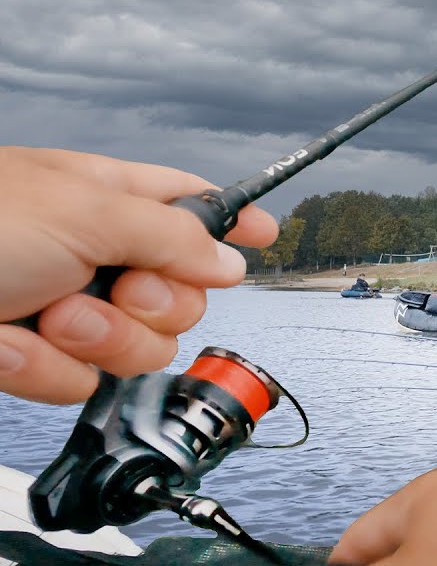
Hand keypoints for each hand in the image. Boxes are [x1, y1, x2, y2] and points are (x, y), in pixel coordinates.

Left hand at [0, 147, 277, 403]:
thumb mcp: (84, 212)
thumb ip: (172, 236)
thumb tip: (229, 262)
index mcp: (108, 198)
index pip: (191, 203)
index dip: (233, 220)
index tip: (266, 234)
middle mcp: (96, 254)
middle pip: (182, 297)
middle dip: (155, 306)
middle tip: (118, 288)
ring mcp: (68, 309)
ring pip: (141, 348)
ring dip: (98, 339)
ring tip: (47, 317)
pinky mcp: (39, 358)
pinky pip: (82, 383)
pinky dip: (46, 368)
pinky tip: (11, 344)